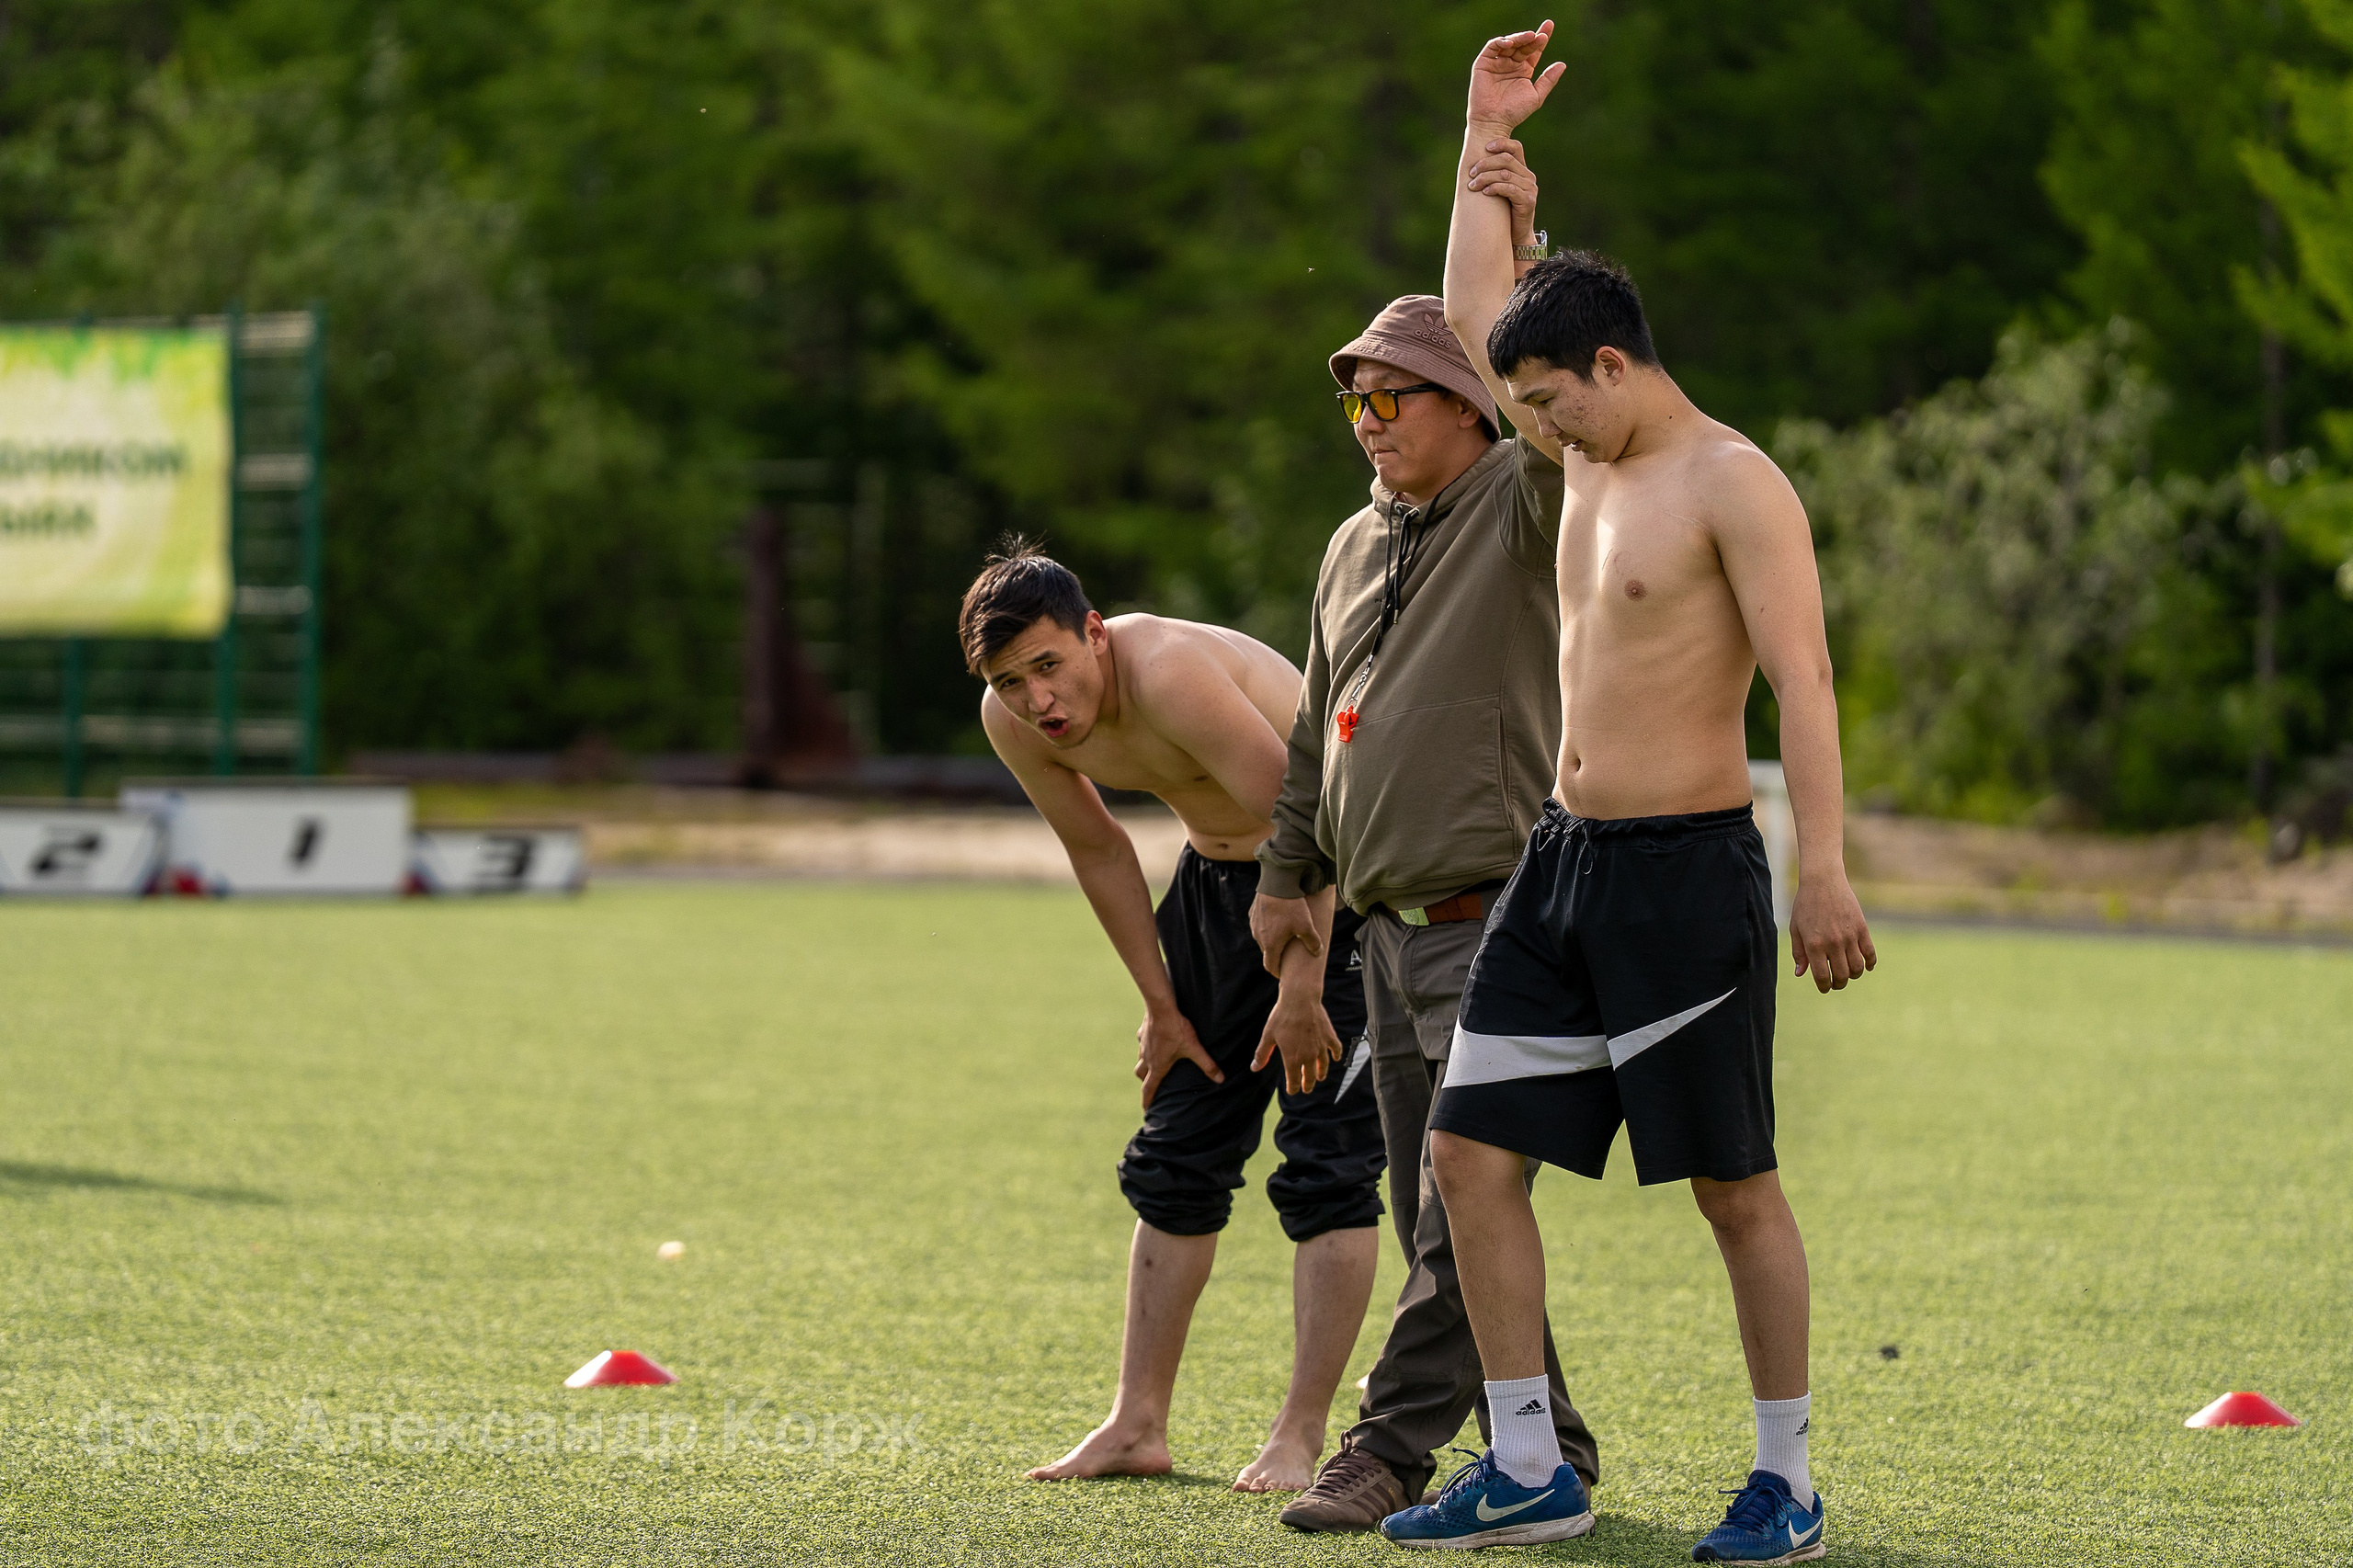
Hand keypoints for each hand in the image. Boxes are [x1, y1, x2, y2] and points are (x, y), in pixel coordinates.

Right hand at [1136, 1008, 1221, 1108]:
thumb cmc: (1176, 1029)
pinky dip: (1146, 1046)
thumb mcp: (1194, 1048)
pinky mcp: (1143, 1032)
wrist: (1161, 1007)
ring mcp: (1143, 1045)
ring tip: (1153, 1065)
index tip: (1146, 1111)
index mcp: (1157, 1066)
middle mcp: (1147, 1058)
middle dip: (1145, 1082)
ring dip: (1145, 1065)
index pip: (1149, 1089)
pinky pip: (1142, 1043)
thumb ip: (1207, 1064)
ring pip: (1140, 1059)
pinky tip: (1153, 1041)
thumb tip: (1220, 1079)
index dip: (1147, 1101)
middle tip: (1151, 1086)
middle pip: (1141, 1075)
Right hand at [1249, 892, 1320, 978]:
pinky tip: (1277, 918)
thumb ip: (1312, 942)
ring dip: (1271, 939)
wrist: (1277, 882)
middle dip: (1276, 954)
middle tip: (1287, 952)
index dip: (1277, 972)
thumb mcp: (1306, 925)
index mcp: (1271, 944)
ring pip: (1262, 937)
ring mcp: (1254, 924)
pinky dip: (1267, 926)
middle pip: (1267, 951)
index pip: (1270, 966)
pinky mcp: (1253, 913)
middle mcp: (1259, 937)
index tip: (1282, 974)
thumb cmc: (1292, 906)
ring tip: (1283, 933)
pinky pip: (1260, 924)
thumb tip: (1318, 953)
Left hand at [1251, 984, 1343, 1095]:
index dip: (1293, 1088)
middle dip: (1307, 1085)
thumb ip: (1262, 1054)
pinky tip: (1335, 1057)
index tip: (1292, 1091)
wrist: (1299, 1000)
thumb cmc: (1281, 1017)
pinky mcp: (1329, 1036)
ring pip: (1323, 1065)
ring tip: (1320, 1077)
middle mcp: (1308, 1056)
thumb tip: (1254, 1068)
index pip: (1293, 1081)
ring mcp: (1320, 1047)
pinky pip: (1335, 1049)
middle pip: (1310, 1077)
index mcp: (1292, 1059)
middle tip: (1307, 1089)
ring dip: (1321, 1073)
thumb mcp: (1268, 1036)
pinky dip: (1336, 1055)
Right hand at [1466, 20, 1565, 132]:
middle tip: (1541, 36)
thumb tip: (1563, 64)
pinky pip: (1492, 47)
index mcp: (1524, 69)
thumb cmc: (1514, 112)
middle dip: (1531, 38)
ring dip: (1519, 38)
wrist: (1493, 122)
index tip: (1549, 25)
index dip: (1542, 37)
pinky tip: (1511, 43)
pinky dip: (1501, 42)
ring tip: (1529, 37)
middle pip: (1523, 44)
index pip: (1534, 49)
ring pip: (1509, 43)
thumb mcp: (1536, 96)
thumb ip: (1548, 80)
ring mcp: (1497, 62)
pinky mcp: (1483, 64)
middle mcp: (1510, 64)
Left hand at [1466, 137, 1539, 240]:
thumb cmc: (1503, 212)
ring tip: (1472, 186)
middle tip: (1471, 173)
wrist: (1515, 235)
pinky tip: (1484, 192)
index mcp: (1522, 170)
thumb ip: (1493, 175)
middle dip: (1485, 164)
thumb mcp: (1498, 190)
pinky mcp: (1528, 201)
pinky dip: (1495, 188)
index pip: (1516, 147)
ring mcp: (1530, 188)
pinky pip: (1509, 189)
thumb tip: (1472, 162)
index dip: (1501, 143)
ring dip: (1485, 178)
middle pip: (1506, 159)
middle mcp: (1528, 176)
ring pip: (1505, 174)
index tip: (1485, 148)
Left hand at [1789, 871, 1875, 992]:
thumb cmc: (1805, 905)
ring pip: (1857, 968)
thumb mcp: (1795, 929)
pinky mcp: (1862, 928)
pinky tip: (1865, 966)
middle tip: (1836, 982)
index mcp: (1814, 945)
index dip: (1824, 986)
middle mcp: (1833, 943)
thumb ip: (1799, 953)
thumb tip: (1800, 974)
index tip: (1824, 988)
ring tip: (1848, 973)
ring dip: (1854, 975)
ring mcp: (1849, 936)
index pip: (1822, 976)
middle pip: (1842, 976)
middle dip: (1839, 983)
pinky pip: (1870, 953)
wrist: (1823, 881)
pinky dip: (1870, 963)